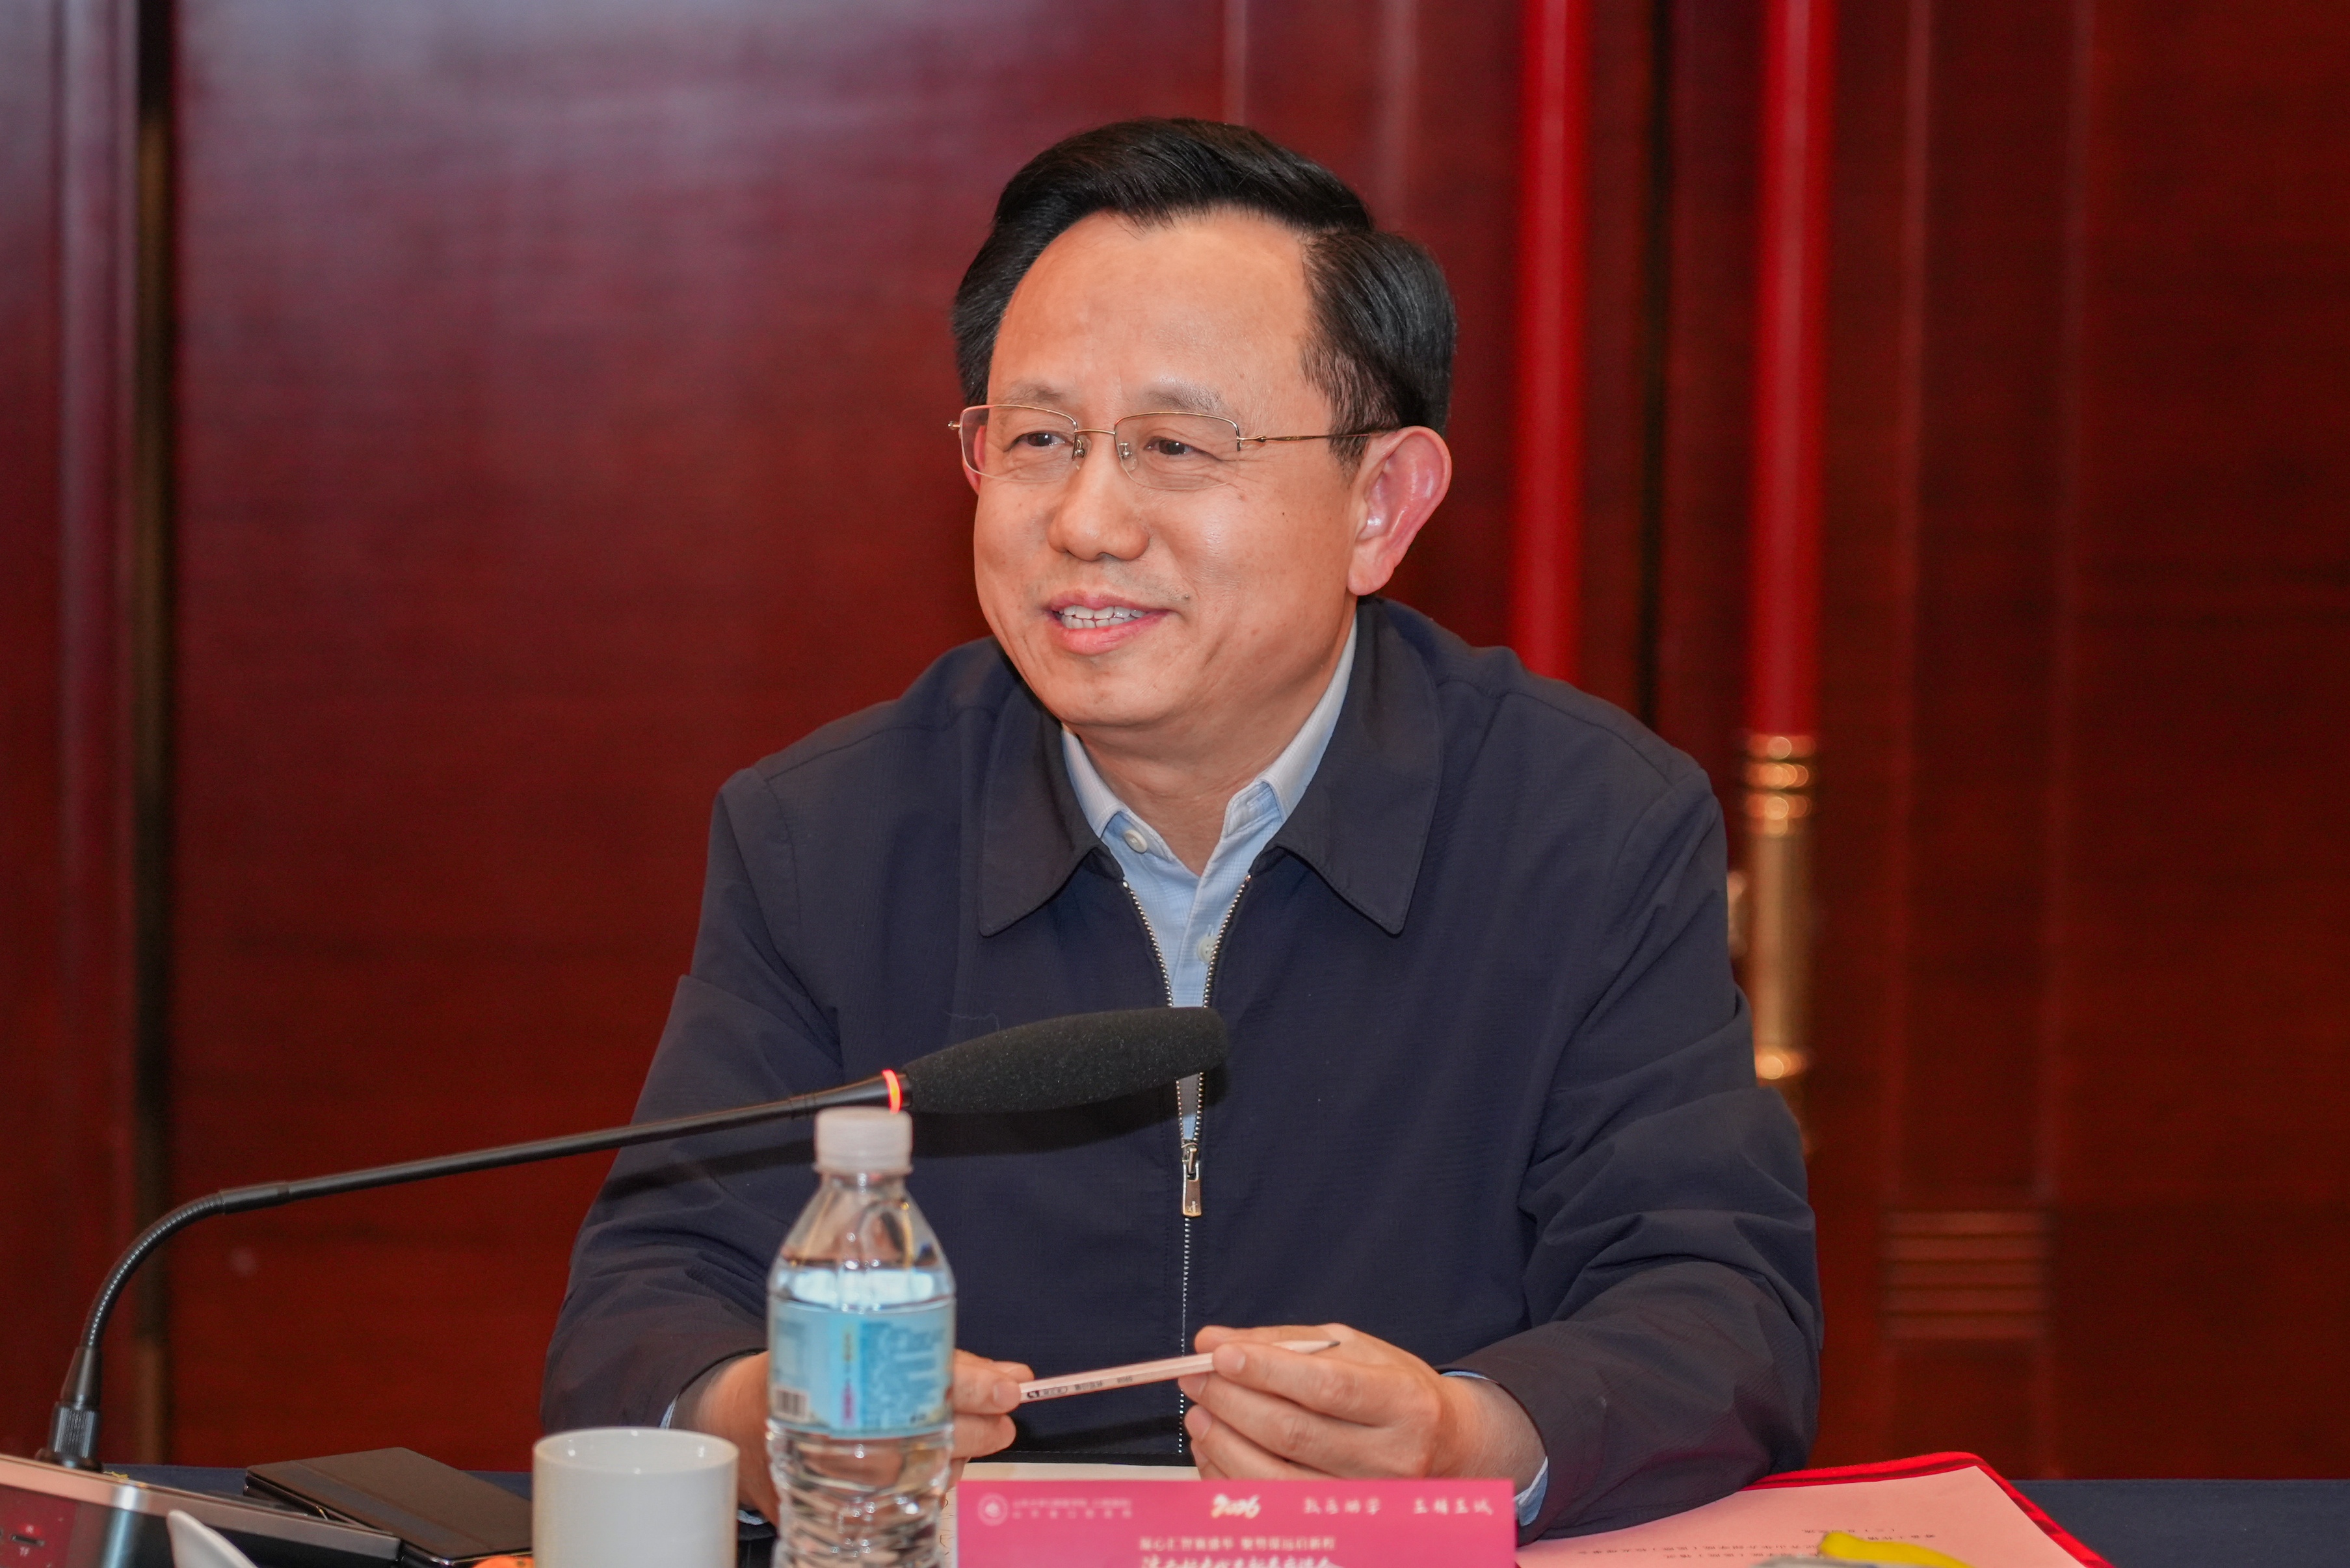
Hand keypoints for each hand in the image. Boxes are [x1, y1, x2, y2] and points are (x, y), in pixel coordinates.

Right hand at [677, 1348, 1032, 1519]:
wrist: (732, 1415)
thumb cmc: (806, 1369)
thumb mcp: (858, 1341)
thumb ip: (936, 1358)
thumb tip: (1014, 1375)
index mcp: (831, 1371)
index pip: (914, 1377)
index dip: (971, 1382)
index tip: (1012, 1385)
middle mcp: (825, 1429)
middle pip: (921, 1434)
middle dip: (976, 1427)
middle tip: (1006, 1418)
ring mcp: (822, 1474)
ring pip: (913, 1474)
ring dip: (958, 1455)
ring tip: (979, 1434)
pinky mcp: (821, 1509)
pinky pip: (891, 1504)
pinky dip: (926, 1481)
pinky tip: (941, 1463)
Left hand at [1175, 1323, 1542, 1489]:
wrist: (1450, 1448)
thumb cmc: (1395, 1389)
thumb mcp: (1354, 1348)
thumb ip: (1283, 1341)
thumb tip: (1212, 1340)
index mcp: (1404, 1402)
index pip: (1326, 1387)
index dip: (1267, 1370)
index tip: (1220, 1355)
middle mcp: (1391, 1457)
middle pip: (1294, 1432)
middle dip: (1232, 1401)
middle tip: (1195, 1378)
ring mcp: (1367, 1499)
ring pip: (1277, 1479)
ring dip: (1224, 1443)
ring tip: (1200, 1412)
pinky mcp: (1343, 1525)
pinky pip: (1272, 1507)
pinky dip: (1231, 1477)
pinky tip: (1215, 1449)